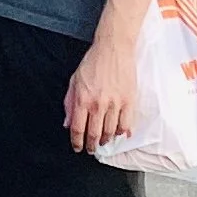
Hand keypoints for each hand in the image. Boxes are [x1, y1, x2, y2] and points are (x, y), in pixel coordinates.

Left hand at [65, 29, 136, 154]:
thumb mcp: (74, 81)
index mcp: (83, 99)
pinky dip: (122, 132)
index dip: (77, 142)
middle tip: (91, 148)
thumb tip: (67, 123)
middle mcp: (98, 103)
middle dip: (91, 145)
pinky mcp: (129, 101)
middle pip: (94, 134)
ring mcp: (115, 103)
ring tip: (103, 140)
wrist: (113, 48)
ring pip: (110, 132)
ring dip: (106, 139)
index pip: (78, 128)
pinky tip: (119, 132)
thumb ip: (69, 103)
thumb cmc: (93, 62)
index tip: (77, 147)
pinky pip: (126, 124)